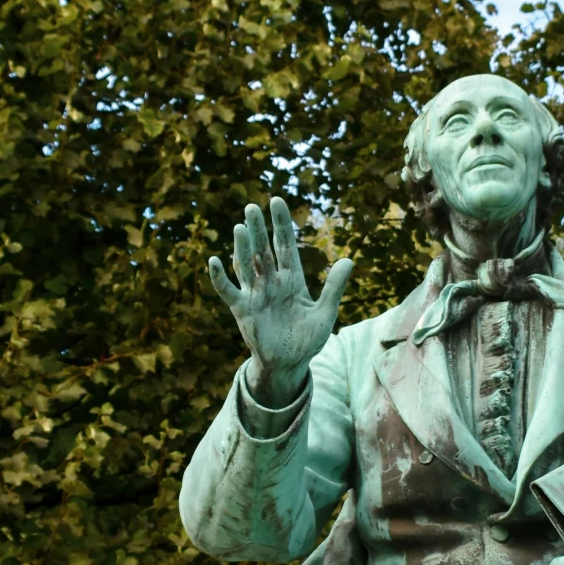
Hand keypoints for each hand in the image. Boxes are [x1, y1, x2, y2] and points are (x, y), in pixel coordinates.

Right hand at [208, 196, 352, 406]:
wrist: (289, 364)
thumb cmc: (307, 339)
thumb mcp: (325, 313)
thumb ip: (334, 287)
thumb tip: (349, 260)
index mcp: (292, 279)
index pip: (285, 245)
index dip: (281, 224)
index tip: (277, 200)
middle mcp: (271, 282)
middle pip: (263, 250)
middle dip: (259, 229)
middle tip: (252, 206)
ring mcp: (255, 294)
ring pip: (246, 265)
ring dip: (242, 247)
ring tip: (240, 227)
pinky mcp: (242, 309)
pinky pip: (228, 290)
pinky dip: (220, 277)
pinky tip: (214, 261)